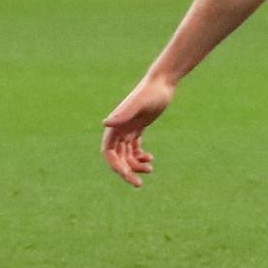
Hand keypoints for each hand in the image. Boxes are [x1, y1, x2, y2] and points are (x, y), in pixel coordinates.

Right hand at [101, 70, 177, 185]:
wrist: (162, 83)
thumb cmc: (150, 92)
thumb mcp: (138, 104)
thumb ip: (122, 114)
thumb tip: (105, 123)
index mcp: (115, 126)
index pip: (108, 152)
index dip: (115, 166)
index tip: (127, 175)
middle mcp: (119, 129)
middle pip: (117, 158)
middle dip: (126, 171)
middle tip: (138, 184)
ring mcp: (128, 129)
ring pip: (126, 155)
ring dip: (135, 165)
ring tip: (150, 168)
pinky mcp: (138, 128)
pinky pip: (134, 148)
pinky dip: (140, 157)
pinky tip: (150, 159)